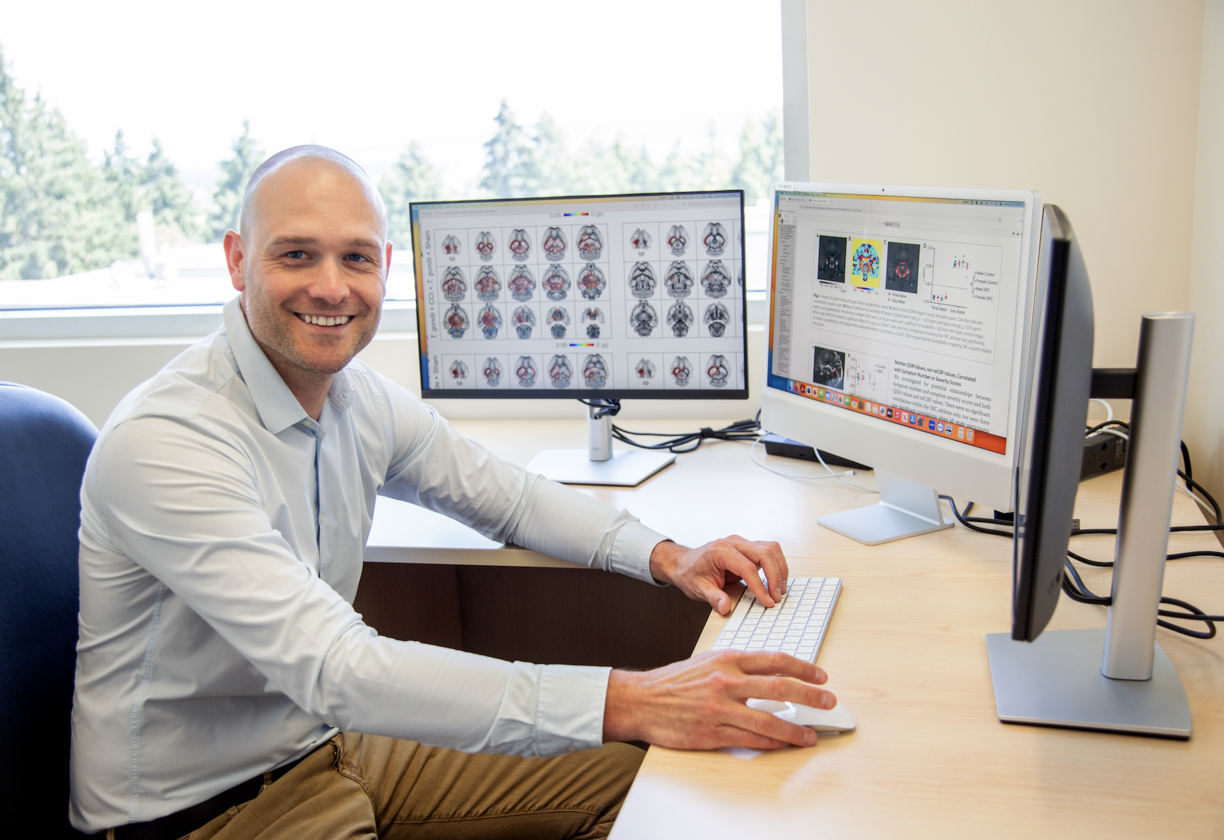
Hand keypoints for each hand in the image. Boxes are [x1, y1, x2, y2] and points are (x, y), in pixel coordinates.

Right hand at [603, 650, 834, 749]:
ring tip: (811, 735)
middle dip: (810, 696)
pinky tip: (784, 744)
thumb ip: (738, 665)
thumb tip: (770, 672)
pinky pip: (750, 740)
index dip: (803, 669)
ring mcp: (720, 709)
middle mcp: (726, 682)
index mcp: (727, 660)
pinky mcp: (712, 733)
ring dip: (795, 729)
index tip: (821, 676)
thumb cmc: (675, 681)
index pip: (775, 661)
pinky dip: (771, 743)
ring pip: (768, 721)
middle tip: (828, 701)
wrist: (642, 700)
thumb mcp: (707, 660)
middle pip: (779, 689)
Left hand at [649, 536, 787, 614]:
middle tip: (776, 597)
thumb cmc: (690, 573)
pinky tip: (776, 582)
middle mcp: (734, 543)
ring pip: (771, 549)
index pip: (747, 567)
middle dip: (775, 575)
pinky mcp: (748, 548)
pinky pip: (769, 552)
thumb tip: (725, 607)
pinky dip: (776, 566)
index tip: (767, 601)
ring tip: (780, 590)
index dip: (760, 586)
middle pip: (765, 552)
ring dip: (780, 569)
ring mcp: (742, 543)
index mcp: (720, 550)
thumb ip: (713, 597)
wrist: (684, 563)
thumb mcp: (698, 588)